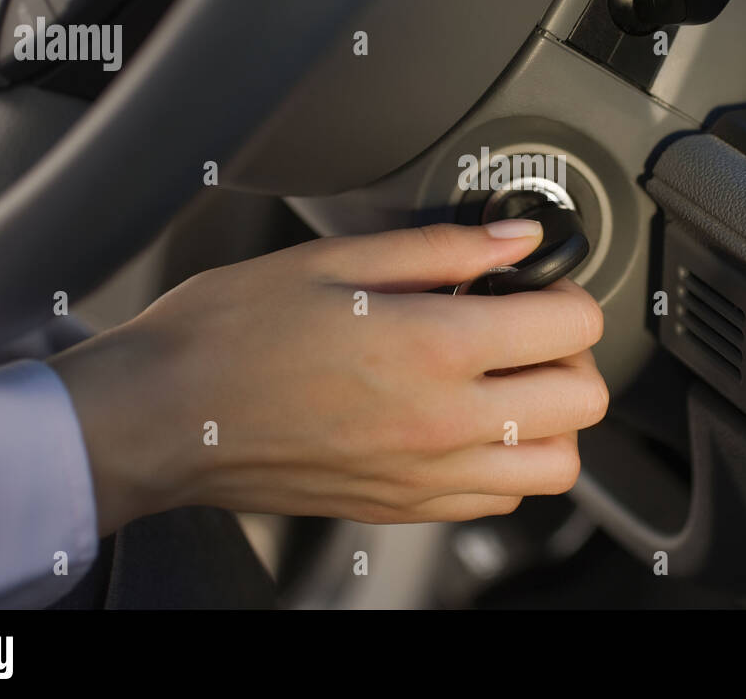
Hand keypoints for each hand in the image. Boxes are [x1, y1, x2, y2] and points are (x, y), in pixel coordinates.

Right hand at [49, 220, 606, 535]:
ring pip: (556, 465)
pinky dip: (507, 463)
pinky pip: (499, 500)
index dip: (565, 290)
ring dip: (551, 418)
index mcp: (434, 346)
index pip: (571, 325)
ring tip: (507, 381)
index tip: (535, 281)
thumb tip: (517, 237)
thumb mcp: (335, 259)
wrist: (162, 416)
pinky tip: (467, 423)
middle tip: (527, 327)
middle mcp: (443, 423)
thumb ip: (443, 248)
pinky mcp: (403, 508)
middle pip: (584, 402)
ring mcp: (426, 476)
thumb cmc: (228, 333)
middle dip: (572, 354)